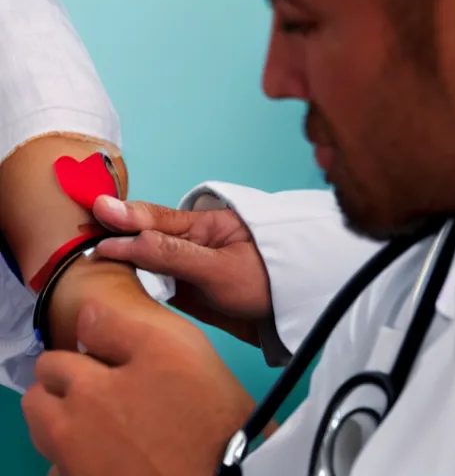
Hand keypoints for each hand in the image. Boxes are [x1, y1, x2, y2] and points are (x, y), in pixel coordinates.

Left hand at [22, 302, 254, 475]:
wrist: (228, 472)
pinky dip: (76, 459)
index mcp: (87, 390)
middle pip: (39, 404)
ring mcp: (79, 469)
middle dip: (58, 386)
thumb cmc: (203, 404)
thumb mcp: (169, 345)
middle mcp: (71, 433)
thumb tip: (85, 315)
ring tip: (103, 416)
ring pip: (48, 440)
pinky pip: (65, 471)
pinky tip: (110, 451)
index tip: (97, 355)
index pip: (54, 362)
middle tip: (95, 382)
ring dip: (62, 421)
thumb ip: (118, 327)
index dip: (76, 353)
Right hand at [92, 196, 270, 344]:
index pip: (152, 218)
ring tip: (92, 270)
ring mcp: (188, 270)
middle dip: (116, 243)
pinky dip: (140, 293)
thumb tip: (124, 241)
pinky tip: (119, 295)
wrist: (294, 313)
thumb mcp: (219, 266)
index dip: (122, 218)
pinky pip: (158, 290)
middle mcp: (190, 245)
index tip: (93, 218)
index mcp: (200, 226)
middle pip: (144, 241)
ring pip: (147, 267)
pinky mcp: (190, 294)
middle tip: (83, 246)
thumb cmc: (269, 279)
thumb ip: (171, 254)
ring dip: (124, 269)